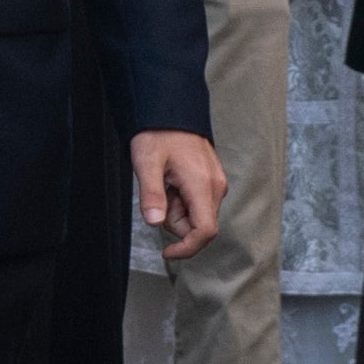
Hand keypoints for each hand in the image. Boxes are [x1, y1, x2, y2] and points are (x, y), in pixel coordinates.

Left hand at [133, 128, 224, 261]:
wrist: (171, 110)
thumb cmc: (158, 133)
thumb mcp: (147, 162)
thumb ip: (152, 194)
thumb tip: (154, 222)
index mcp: (203, 185)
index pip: (205, 231)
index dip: (187, 248)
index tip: (167, 252)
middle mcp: (216, 187)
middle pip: (199, 226)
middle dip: (175, 221)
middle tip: (160, 193)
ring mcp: (216, 183)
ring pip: (197, 216)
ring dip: (177, 209)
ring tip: (165, 182)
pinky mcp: (212, 181)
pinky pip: (198, 203)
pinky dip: (182, 200)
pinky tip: (173, 181)